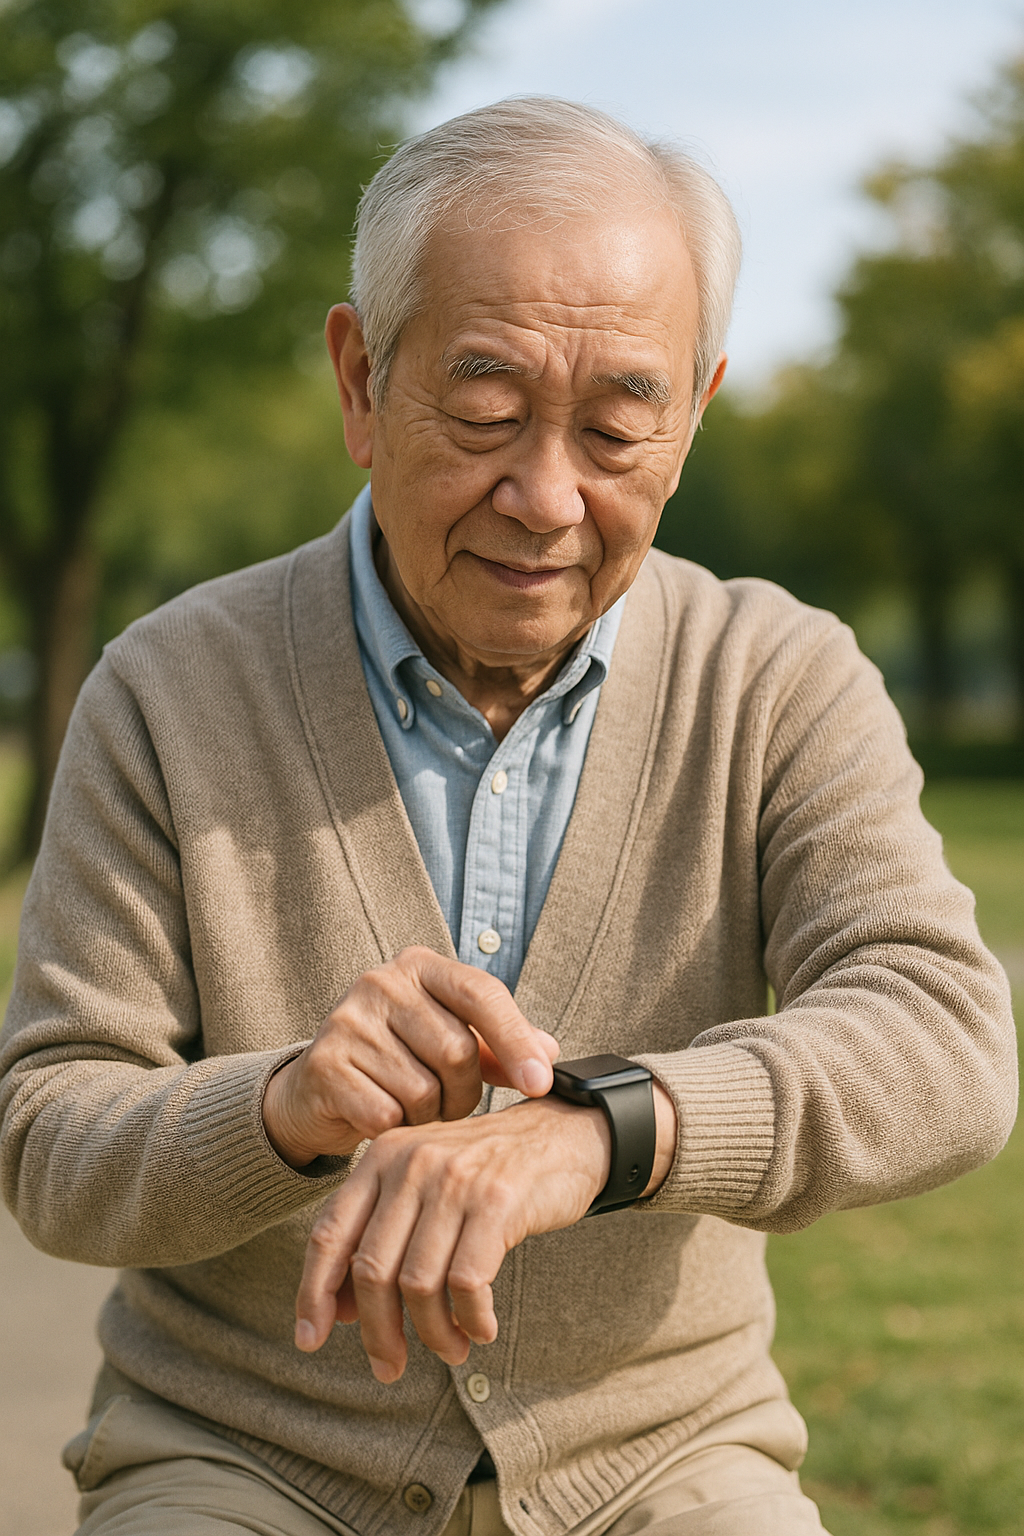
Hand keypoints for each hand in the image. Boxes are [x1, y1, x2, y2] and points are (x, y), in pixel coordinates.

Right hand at [262, 947, 559, 1166]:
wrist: (319, 1088)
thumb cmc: (398, 1059)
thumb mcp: (449, 1039)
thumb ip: (498, 1044)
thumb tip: (549, 1053)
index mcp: (419, 965)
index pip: (481, 993)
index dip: (516, 1040)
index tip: (540, 1083)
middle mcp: (380, 982)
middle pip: (456, 1050)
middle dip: (464, 1092)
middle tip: (449, 1102)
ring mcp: (347, 1021)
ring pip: (423, 1089)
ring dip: (430, 1115)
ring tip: (414, 1109)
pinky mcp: (324, 1064)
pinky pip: (387, 1114)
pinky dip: (395, 1128)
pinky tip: (384, 1118)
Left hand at [294, 1096, 610, 1379]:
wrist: (563, 1135)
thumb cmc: (487, 1173)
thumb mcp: (424, 1186)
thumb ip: (382, 1235)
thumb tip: (340, 1312)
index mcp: (382, 1157)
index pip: (329, 1233)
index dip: (313, 1293)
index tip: (310, 1341)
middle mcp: (411, 1163)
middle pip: (372, 1269)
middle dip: (377, 1331)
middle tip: (390, 1366)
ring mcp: (454, 1180)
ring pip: (418, 1283)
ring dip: (432, 1332)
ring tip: (451, 1348)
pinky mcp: (496, 1201)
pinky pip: (467, 1283)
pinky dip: (471, 1319)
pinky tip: (481, 1329)